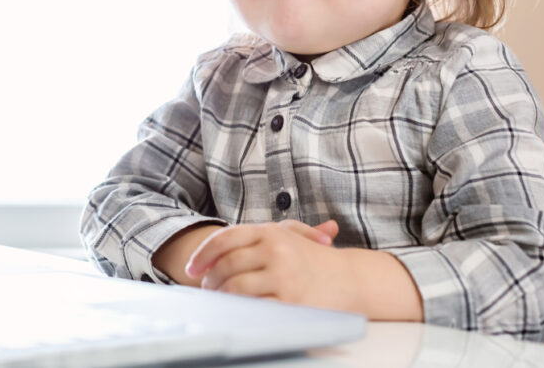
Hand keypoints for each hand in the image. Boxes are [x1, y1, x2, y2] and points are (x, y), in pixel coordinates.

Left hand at [185, 220, 359, 309]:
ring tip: (219, 300)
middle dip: (211, 280)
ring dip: (221, 296)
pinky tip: (237, 312)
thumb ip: (254, 238)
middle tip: (206, 288)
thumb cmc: (314, 259)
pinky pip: (254, 307)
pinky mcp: (290, 302)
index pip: (225, 239)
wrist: (352, 279)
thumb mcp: (288, 236)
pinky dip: (240, 310)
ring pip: (236, 288)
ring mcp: (283, 276)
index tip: (191, 269)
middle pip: (226, 266)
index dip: (203, 254)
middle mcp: (276, 250)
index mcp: (271, 231)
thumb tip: (213, 252)